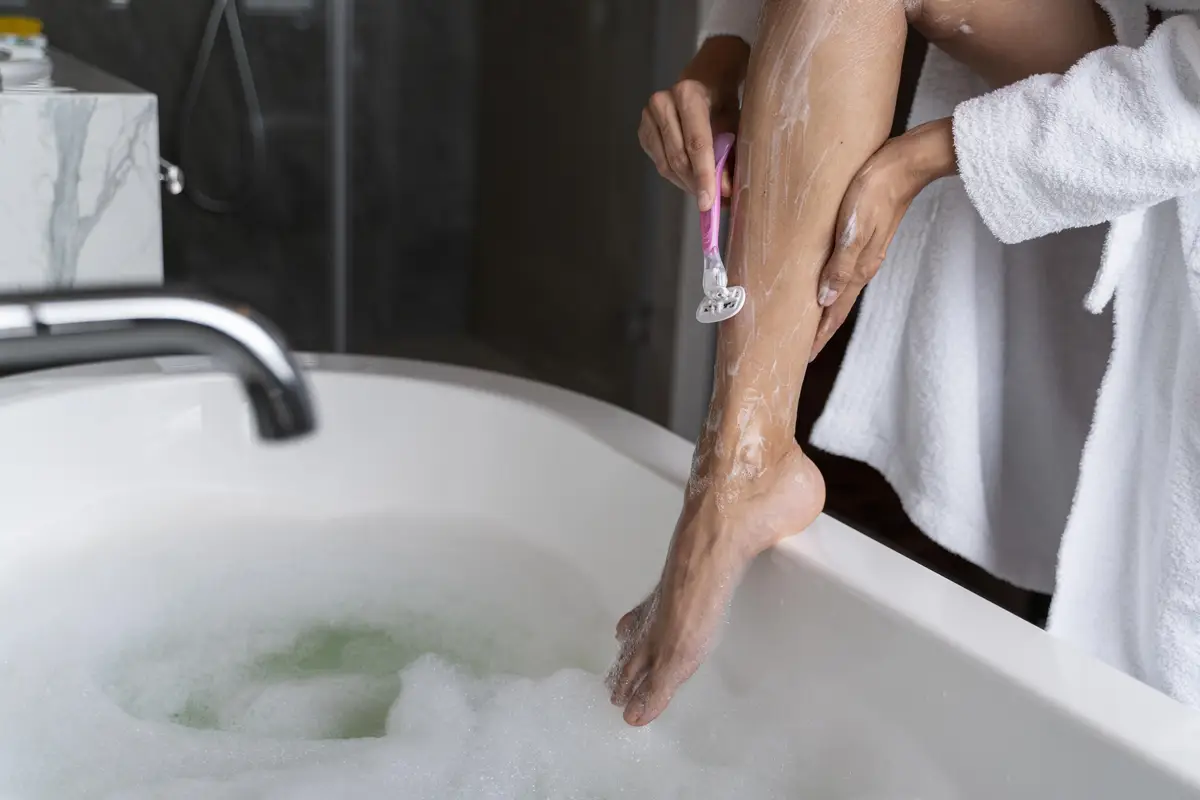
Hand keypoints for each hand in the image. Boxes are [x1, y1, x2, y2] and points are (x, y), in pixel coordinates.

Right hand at [638, 37, 748, 211]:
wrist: (705, 80)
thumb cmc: (723, 103)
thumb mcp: (733, 126)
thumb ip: (729, 158)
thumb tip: (725, 194)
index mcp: (688, 95)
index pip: (696, 144)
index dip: (704, 176)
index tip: (709, 204)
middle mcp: (662, 103)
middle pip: (678, 158)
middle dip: (696, 184)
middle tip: (713, 202)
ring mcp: (647, 116)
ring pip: (666, 164)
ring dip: (686, 183)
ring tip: (704, 191)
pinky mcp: (643, 130)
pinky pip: (659, 163)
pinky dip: (675, 176)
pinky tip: (689, 177)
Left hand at [810, 117, 957, 360]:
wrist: (905, 165)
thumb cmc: (875, 191)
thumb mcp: (853, 229)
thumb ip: (839, 265)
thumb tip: (825, 300)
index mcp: (859, 268)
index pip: (835, 311)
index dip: (819, 335)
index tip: (805, 357)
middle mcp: (863, 266)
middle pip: (838, 306)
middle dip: (821, 330)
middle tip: (803, 349)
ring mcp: (865, 253)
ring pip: (841, 291)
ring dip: (825, 310)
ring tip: (809, 324)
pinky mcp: (864, 238)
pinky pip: (844, 272)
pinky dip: (831, 286)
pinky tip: (824, 285)